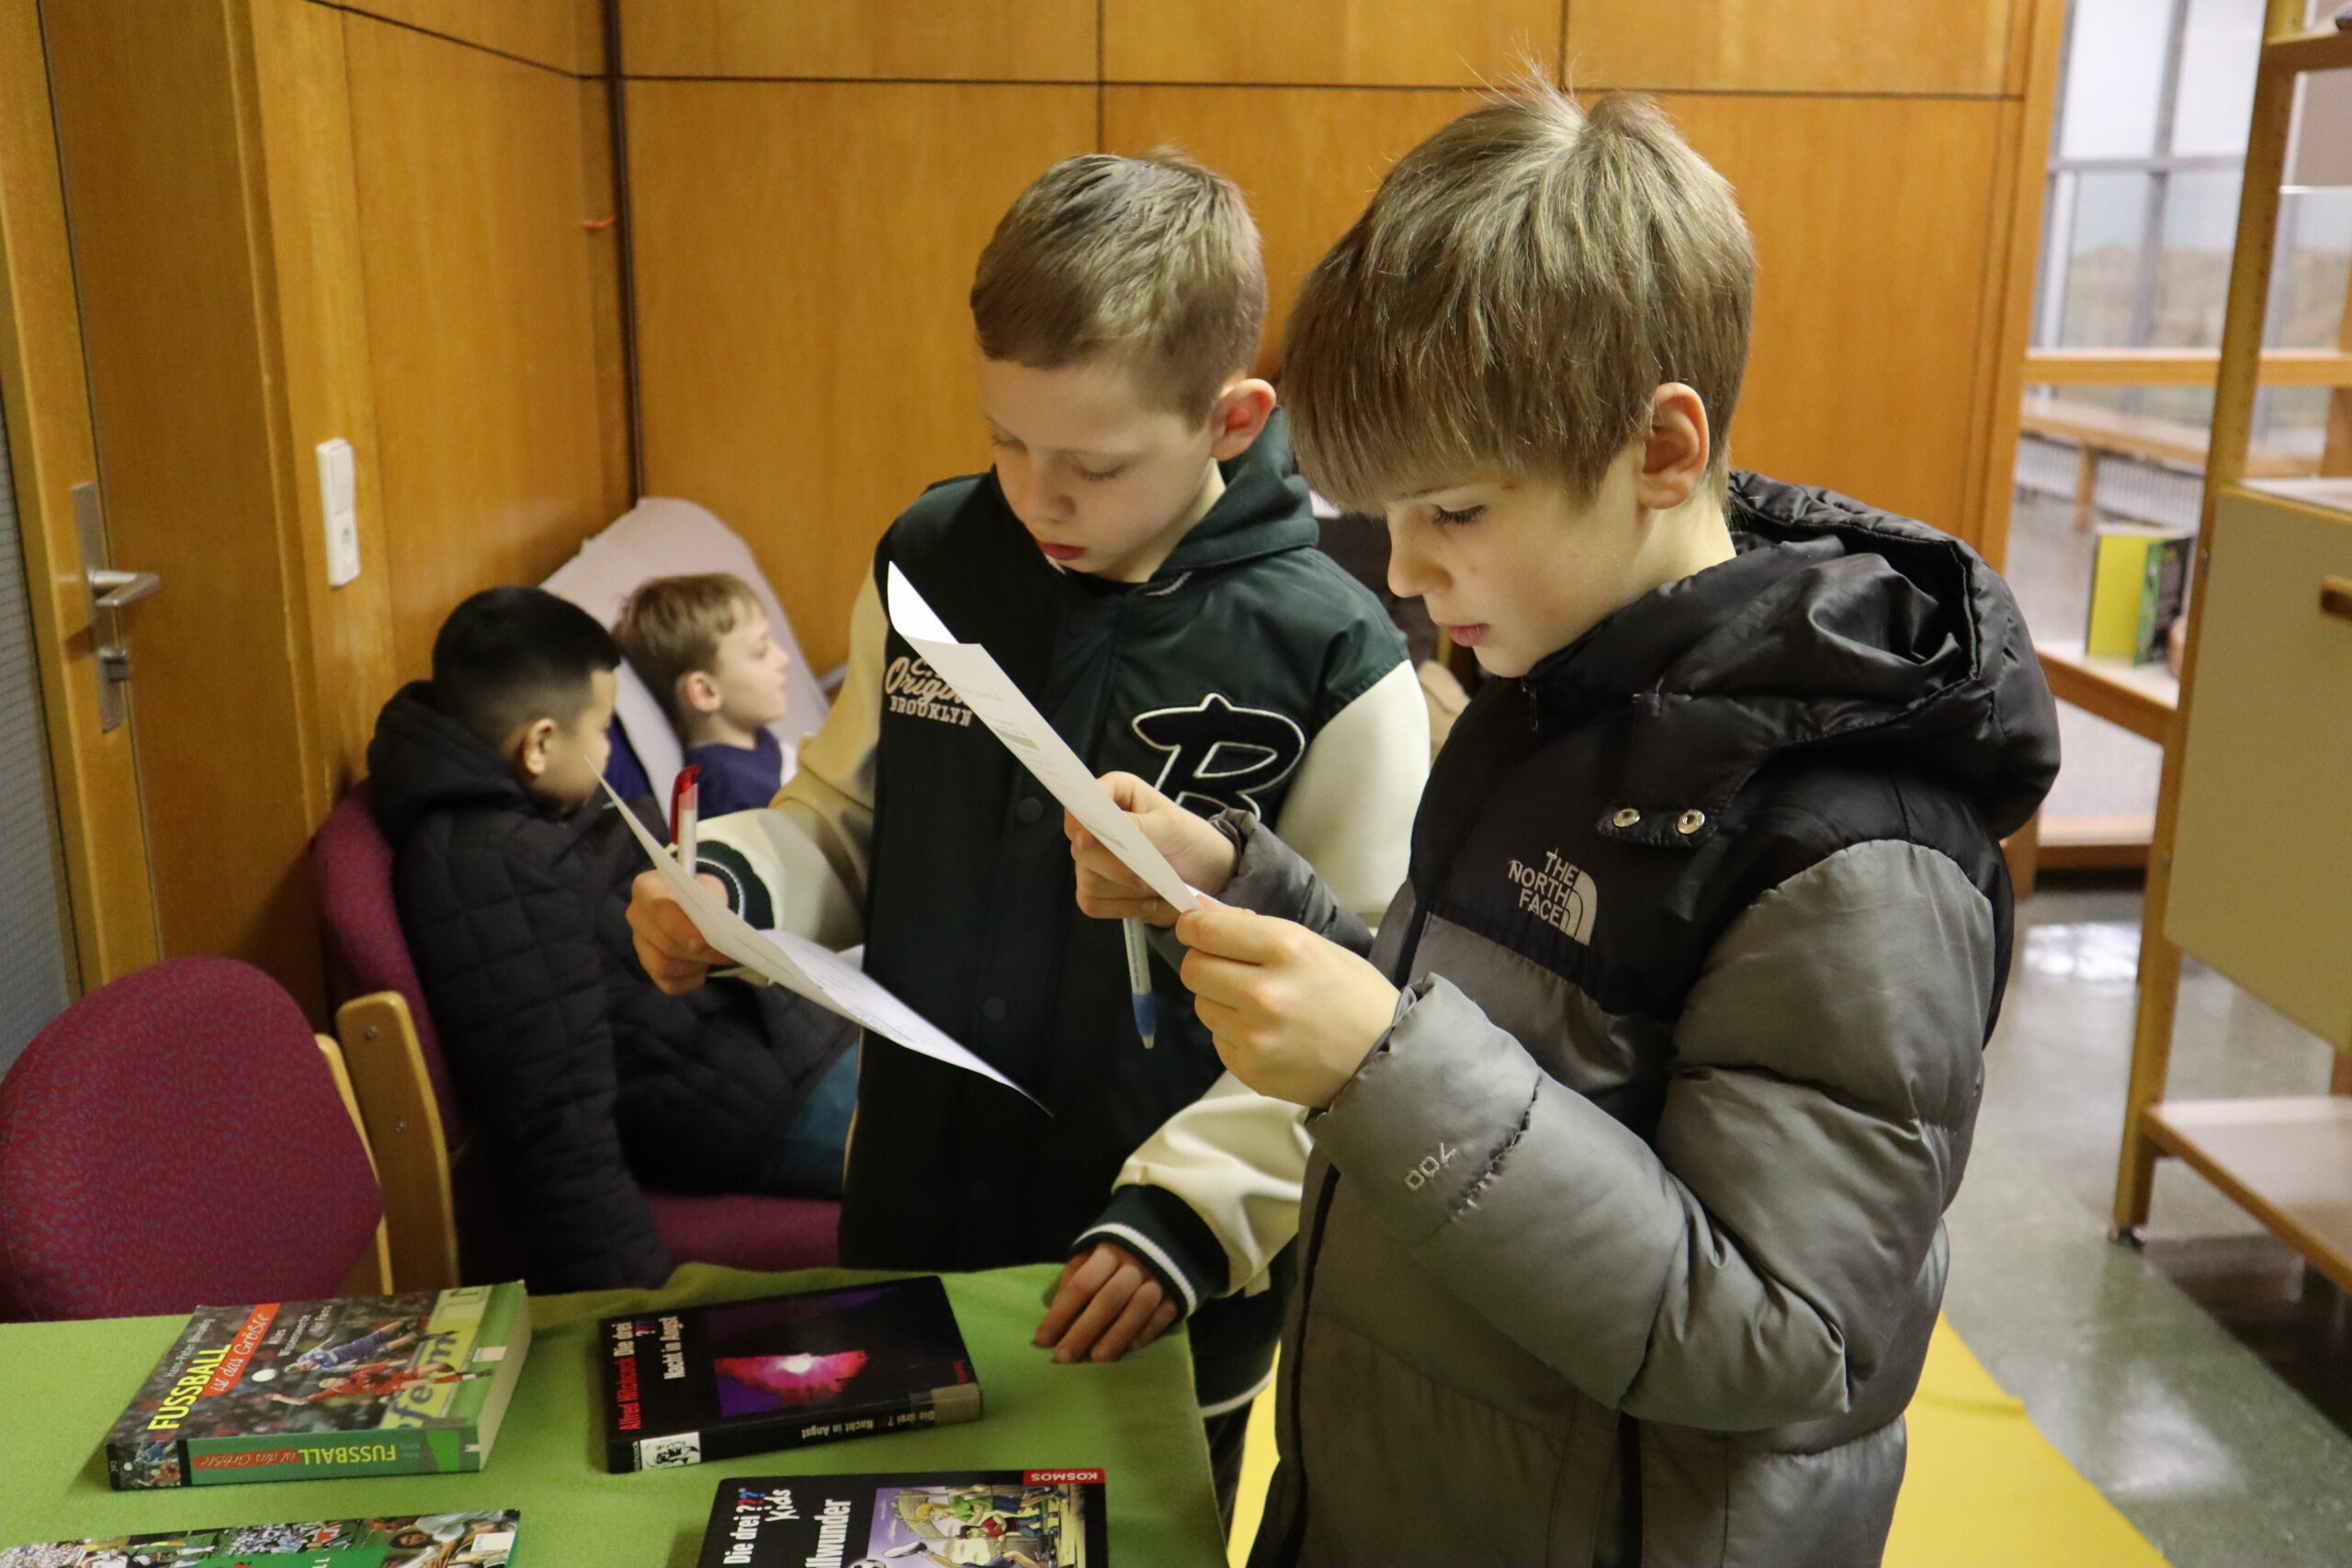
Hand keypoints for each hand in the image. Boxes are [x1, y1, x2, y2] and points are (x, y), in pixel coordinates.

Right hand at [625, 870, 728, 994]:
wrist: (699, 906)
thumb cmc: (702, 895)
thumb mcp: (709, 890)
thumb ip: (711, 906)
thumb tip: (722, 932)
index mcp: (646, 889)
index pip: (659, 912)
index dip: (682, 931)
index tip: (704, 943)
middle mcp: (636, 917)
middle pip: (666, 944)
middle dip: (700, 953)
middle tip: (729, 954)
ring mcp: (640, 945)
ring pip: (665, 967)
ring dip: (696, 965)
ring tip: (713, 956)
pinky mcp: (648, 968)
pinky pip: (670, 984)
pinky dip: (691, 980)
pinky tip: (702, 969)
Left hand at [1033, 1241, 1180, 1363]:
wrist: (1168, 1236)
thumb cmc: (1117, 1255)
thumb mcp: (1092, 1255)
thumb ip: (1075, 1279)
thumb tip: (1055, 1313)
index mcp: (1108, 1252)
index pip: (1081, 1284)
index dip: (1060, 1313)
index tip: (1043, 1339)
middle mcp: (1135, 1264)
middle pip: (1108, 1298)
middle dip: (1084, 1330)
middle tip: (1064, 1357)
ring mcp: (1159, 1278)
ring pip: (1139, 1308)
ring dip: (1117, 1335)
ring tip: (1097, 1360)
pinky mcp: (1177, 1293)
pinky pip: (1163, 1315)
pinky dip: (1146, 1332)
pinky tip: (1129, 1349)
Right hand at [1066, 772, 1238, 927]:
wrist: (1207, 875)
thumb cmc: (1191, 839)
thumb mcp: (1171, 826)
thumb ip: (1132, 825)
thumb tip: (1089, 832)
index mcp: (1114, 793)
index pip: (1080, 801)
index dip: (1080, 819)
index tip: (1090, 837)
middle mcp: (1095, 824)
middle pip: (1082, 849)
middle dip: (1118, 866)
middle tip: (1153, 870)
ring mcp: (1091, 859)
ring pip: (1088, 881)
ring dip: (1128, 889)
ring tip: (1158, 884)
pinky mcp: (1094, 889)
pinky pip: (1092, 903)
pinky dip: (1124, 907)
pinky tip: (1149, 900)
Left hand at [1176, 904, 1399, 1107]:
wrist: (1384, 1058)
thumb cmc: (1353, 995)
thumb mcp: (1313, 945)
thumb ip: (1254, 929)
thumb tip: (1200, 911)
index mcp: (1286, 949)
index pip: (1205, 930)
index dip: (1193, 926)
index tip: (1197, 929)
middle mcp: (1264, 992)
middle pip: (1193, 968)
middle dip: (1205, 962)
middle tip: (1229, 967)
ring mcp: (1254, 1036)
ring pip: (1202, 1005)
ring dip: (1220, 1000)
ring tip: (1258, 1005)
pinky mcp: (1249, 1070)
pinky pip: (1218, 1039)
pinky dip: (1234, 1034)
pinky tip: (1267, 1033)